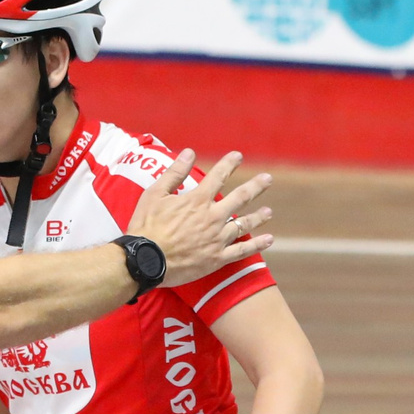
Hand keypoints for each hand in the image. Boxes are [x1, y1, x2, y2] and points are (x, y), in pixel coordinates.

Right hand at [126, 150, 273, 287]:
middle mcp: (212, 217)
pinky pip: (241, 251)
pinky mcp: (217, 258)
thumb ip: (174, 172)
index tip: (238, 156)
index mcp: (197, 200)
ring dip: (258, 217)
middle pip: (240, 198)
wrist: (145, 260)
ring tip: (268, 212)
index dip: (229, 164)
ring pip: (244, 224)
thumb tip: (189, 152)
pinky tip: (268, 240)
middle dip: (255, 187)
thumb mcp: (155, 194)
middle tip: (267, 180)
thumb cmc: (146, 226)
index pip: (218, 176)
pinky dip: (256, 245)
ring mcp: (217, 239)